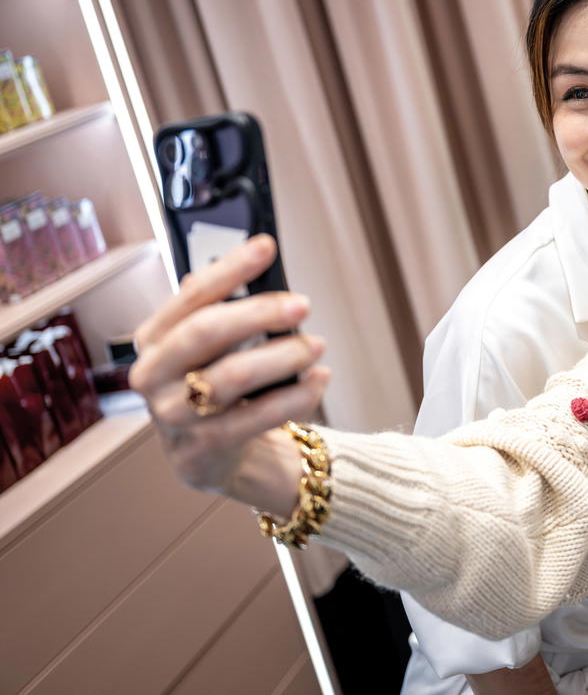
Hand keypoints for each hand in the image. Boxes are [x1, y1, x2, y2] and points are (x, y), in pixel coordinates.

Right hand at [129, 234, 329, 510]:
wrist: (211, 454)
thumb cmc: (214, 383)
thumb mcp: (211, 346)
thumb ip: (226, 306)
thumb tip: (259, 253)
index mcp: (155, 339)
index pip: (190, 296)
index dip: (228, 269)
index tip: (265, 247)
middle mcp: (154, 375)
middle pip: (204, 332)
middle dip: (257, 313)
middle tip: (301, 305)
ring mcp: (174, 415)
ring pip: (233, 375)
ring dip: (283, 356)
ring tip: (316, 344)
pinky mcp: (202, 448)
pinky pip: (258, 417)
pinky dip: (296, 395)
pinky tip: (319, 379)